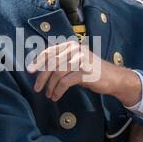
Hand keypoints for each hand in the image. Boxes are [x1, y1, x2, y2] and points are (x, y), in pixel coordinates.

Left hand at [27, 38, 141, 104]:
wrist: (113, 78)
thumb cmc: (91, 70)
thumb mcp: (75, 61)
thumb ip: (61, 61)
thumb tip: (40, 68)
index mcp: (71, 45)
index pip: (49, 51)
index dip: (38, 61)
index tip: (29, 71)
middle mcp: (75, 50)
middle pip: (51, 63)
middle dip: (41, 77)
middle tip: (36, 88)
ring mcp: (80, 60)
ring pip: (57, 73)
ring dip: (50, 86)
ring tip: (48, 94)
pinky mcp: (85, 72)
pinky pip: (65, 82)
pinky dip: (58, 91)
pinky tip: (56, 96)